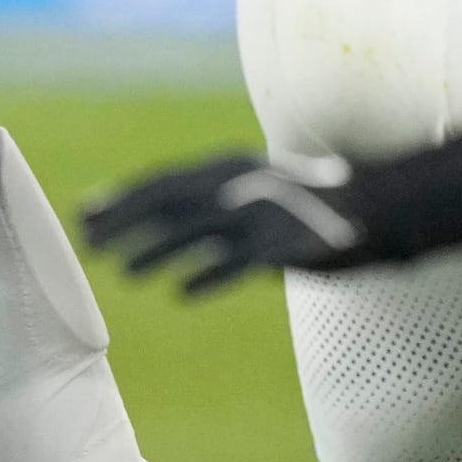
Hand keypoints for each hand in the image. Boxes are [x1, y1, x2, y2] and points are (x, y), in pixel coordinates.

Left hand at [82, 154, 376, 294]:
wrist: (379, 208)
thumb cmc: (297, 206)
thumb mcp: (242, 193)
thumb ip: (195, 204)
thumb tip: (134, 218)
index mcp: (226, 169)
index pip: (161, 183)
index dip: (120, 200)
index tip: (82, 218)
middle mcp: (241, 185)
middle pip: (170, 202)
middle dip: (126, 223)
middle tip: (87, 246)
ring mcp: (266, 213)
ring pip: (200, 230)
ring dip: (157, 250)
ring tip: (122, 273)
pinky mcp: (292, 244)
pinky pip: (243, 261)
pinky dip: (210, 275)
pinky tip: (181, 292)